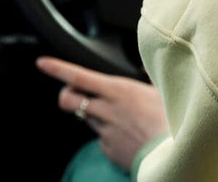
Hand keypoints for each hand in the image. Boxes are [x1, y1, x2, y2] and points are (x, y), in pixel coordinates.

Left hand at [36, 56, 169, 170]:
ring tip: (118, 114)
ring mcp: (105, 132)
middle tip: (74, 93)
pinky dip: (109, 133)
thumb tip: (144, 66)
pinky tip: (127, 133)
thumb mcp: (160, 89)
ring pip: (86, 118)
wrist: (175, 153)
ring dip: (93, 113)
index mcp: (118, 90)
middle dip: (66, 95)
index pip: (79, 76)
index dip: (57, 69)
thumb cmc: (172, 118)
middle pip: (69, 100)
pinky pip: (102, 137)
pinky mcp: (109, 150)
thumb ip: (144, 78)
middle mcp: (107, 110)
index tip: (42, 63)